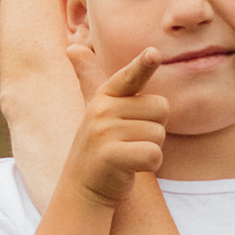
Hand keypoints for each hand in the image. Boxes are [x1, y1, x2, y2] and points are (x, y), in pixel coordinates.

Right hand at [66, 49, 165, 209]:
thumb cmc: (101, 145)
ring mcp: (104, 132)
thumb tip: (73, 46)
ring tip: (127, 154)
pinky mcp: (110, 156)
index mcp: (105, 95)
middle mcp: (102, 109)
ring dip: (150, 148)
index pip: (130, 76)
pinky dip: (150, 165)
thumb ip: (89, 78)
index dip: (143, 65)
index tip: (154, 53)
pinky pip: (153, 154)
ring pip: (159, 134)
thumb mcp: (97, 109)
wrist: (83, 187)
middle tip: (130, 140)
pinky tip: (131, 168)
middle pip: (161, 108)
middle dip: (154, 127)